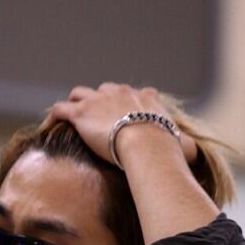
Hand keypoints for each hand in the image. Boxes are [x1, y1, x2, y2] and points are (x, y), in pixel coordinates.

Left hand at [38, 82, 198, 166]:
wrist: (146, 144)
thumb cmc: (166, 147)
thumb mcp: (182, 145)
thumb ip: (186, 146)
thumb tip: (197, 154)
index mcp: (145, 98)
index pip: (135, 93)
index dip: (128, 103)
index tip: (125, 114)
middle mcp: (121, 93)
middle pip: (105, 91)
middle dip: (99, 101)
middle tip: (94, 119)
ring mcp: (98, 101)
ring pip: (80, 94)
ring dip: (74, 103)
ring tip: (69, 118)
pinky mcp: (81, 113)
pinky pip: (60, 109)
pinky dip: (53, 116)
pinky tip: (47, 126)